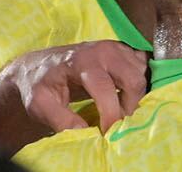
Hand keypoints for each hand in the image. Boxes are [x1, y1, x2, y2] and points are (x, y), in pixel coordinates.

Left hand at [0, 40, 146, 151]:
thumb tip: (86, 133)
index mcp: (80, 62)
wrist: (39, 66)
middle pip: (133, 79)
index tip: (108, 133)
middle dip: (130, 106)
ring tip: (119, 109)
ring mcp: (113, 47)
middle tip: (118, 122)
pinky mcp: (121, 50)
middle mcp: (101, 51)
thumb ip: (61, 120)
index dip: (111, 115)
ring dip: (135, 95)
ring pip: (141, 73)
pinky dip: (138, 82)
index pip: (105, 89)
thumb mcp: (40, 105)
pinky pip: (142, 66)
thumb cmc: (39, 85)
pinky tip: (124, 94)